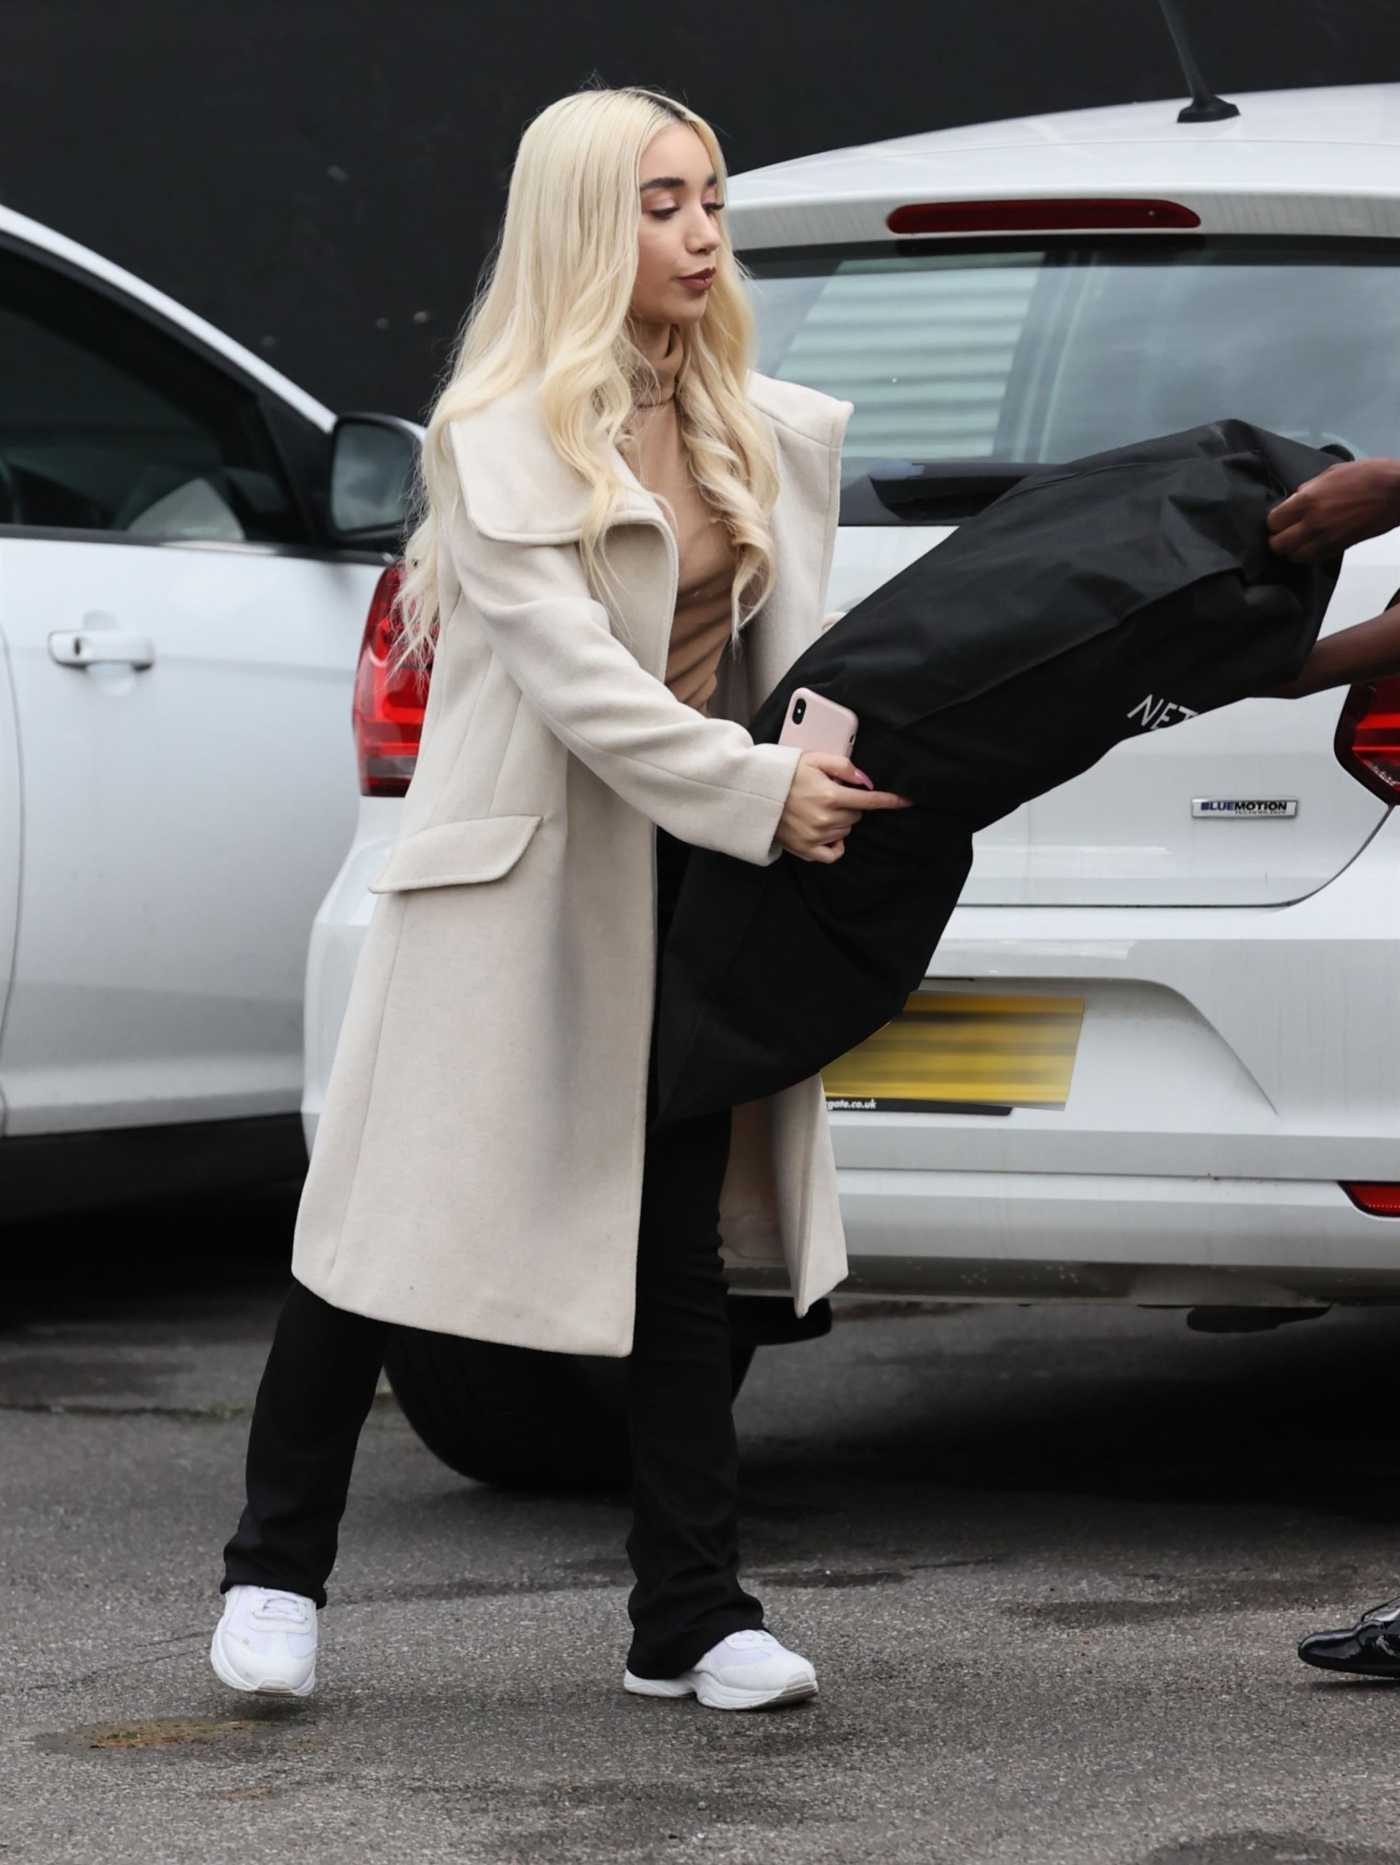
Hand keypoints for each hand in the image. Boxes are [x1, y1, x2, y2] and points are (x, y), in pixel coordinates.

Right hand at [776, 752, 912, 863]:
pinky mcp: (806, 849)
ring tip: (817, 809)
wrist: (755, 793)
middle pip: (857, 816)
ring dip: (839, 821)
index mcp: (830, 795)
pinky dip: (834, 844)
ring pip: (846, 831)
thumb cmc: (785, 774)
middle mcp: (825, 819)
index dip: (890, 800)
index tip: (906, 801)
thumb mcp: (814, 759)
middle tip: (828, 795)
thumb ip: (844, 766)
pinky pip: (833, 853)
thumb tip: (866, 779)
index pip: (870, 800)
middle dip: (849, 805)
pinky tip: (826, 833)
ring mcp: (816, 836)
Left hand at [1268, 459, 1399, 561]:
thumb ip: (1309, 488)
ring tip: (1297, 542)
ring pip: (1295, 557)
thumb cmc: (1367, 475)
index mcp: (1308, 500)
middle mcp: (1313, 523)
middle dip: (1277, 540)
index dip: (1274, 521)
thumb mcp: (1331, 472)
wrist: (1397, 491)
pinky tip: (1312, 545)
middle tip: (1283, 534)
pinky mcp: (1340, 548)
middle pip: (1279, 545)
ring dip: (1292, 551)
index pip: (1273, 521)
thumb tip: (1294, 499)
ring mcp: (1327, 539)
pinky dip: (1309, 555)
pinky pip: (1315, 560)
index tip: (1279, 519)